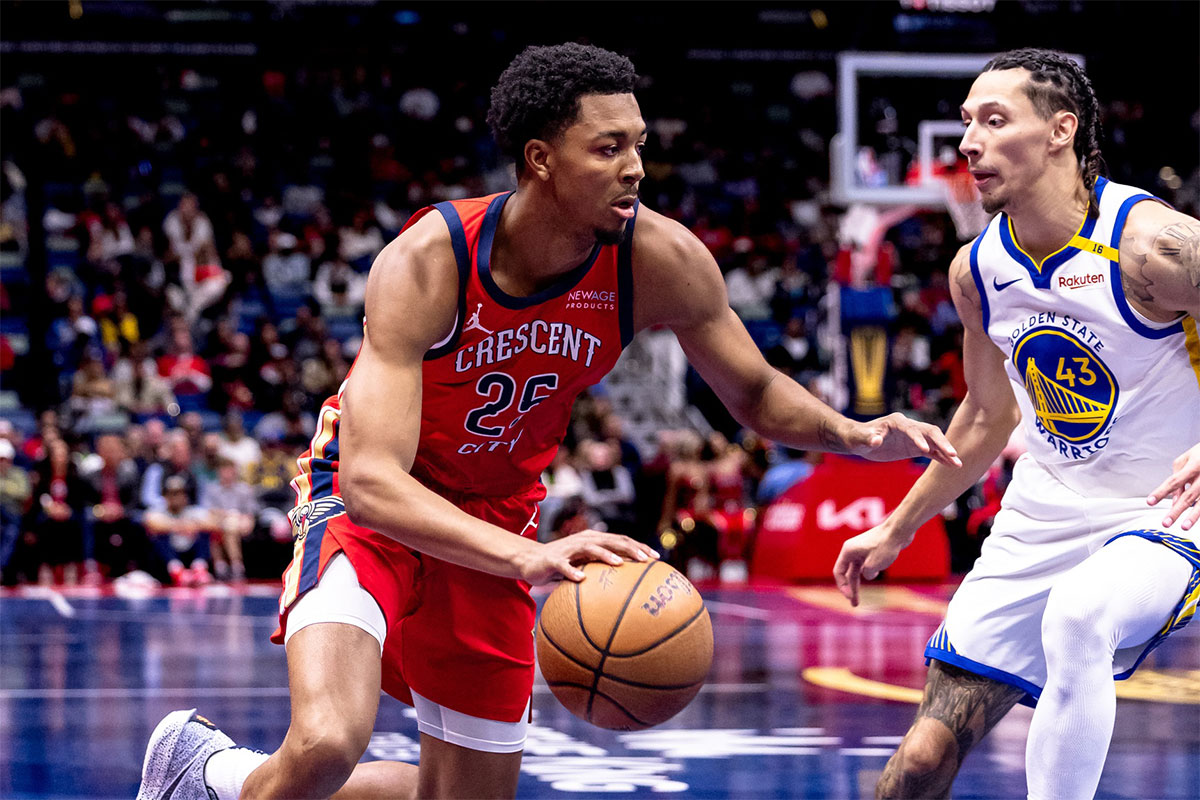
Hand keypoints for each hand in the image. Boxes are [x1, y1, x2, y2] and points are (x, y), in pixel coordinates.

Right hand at [516, 530, 658, 584]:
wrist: (530, 561)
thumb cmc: (563, 565)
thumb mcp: (585, 566)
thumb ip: (603, 570)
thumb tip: (629, 587)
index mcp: (594, 540)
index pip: (621, 540)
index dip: (639, 547)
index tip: (656, 558)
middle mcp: (584, 540)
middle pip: (611, 540)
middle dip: (629, 548)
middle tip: (645, 559)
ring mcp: (568, 548)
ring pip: (590, 548)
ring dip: (605, 555)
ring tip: (619, 564)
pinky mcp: (553, 559)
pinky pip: (564, 566)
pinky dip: (573, 571)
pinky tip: (582, 579)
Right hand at [832, 525, 907, 606]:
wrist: (899, 530)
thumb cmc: (885, 545)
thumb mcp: (874, 565)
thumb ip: (867, 574)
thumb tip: (868, 575)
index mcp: (848, 551)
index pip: (839, 572)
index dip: (843, 586)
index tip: (851, 597)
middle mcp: (852, 551)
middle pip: (848, 573)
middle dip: (851, 589)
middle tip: (855, 604)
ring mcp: (862, 550)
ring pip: (857, 570)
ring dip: (859, 583)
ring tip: (861, 596)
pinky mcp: (872, 551)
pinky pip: (866, 565)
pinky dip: (869, 572)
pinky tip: (875, 574)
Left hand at [846, 413, 961, 467]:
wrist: (858, 440)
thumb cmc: (856, 437)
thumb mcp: (859, 439)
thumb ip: (867, 438)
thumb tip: (876, 440)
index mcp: (896, 421)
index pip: (911, 429)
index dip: (918, 438)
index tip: (924, 450)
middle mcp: (909, 427)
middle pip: (930, 432)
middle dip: (942, 442)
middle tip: (953, 454)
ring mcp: (914, 437)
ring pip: (935, 442)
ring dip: (946, 452)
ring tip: (959, 464)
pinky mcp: (915, 447)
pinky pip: (932, 452)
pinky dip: (942, 458)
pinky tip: (953, 466)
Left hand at [1148, 443, 1199, 530]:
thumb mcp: (1187, 459)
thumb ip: (1178, 477)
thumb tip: (1174, 499)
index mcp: (1194, 465)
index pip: (1174, 481)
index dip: (1161, 492)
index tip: (1150, 502)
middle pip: (1189, 496)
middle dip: (1176, 511)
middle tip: (1165, 523)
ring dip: (1193, 516)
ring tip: (1184, 527)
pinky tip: (1194, 520)